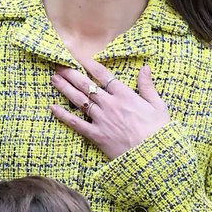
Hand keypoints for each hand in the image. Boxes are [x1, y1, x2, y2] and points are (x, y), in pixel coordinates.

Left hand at [50, 59, 168, 160]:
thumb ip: (147, 86)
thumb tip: (145, 68)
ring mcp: (101, 119)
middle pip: (86, 84)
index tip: (78, 56)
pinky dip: (63, 115)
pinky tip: (53, 108)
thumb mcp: (158, 105)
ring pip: (79, 100)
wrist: (153, 155)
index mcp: (124, 95)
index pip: (103, 74)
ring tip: (54, 79)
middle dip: (71, 73)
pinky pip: (76, 123)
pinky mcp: (97, 135)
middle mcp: (110, 104)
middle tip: (59, 65)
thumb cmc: (158, 130)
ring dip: (65, 88)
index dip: (89, 63)